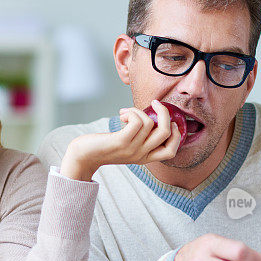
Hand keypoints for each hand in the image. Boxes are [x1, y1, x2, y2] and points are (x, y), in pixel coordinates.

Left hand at [60, 100, 182, 180]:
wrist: (83, 156)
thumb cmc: (104, 146)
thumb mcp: (127, 145)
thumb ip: (140, 136)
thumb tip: (151, 114)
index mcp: (145, 157)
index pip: (171, 151)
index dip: (177, 135)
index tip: (169, 121)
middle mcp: (141, 155)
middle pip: (166, 133)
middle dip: (164, 113)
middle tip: (155, 103)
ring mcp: (132, 150)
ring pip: (149, 123)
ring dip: (138, 111)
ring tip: (125, 113)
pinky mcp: (121, 142)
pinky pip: (137, 122)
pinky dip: (132, 113)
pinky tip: (122, 115)